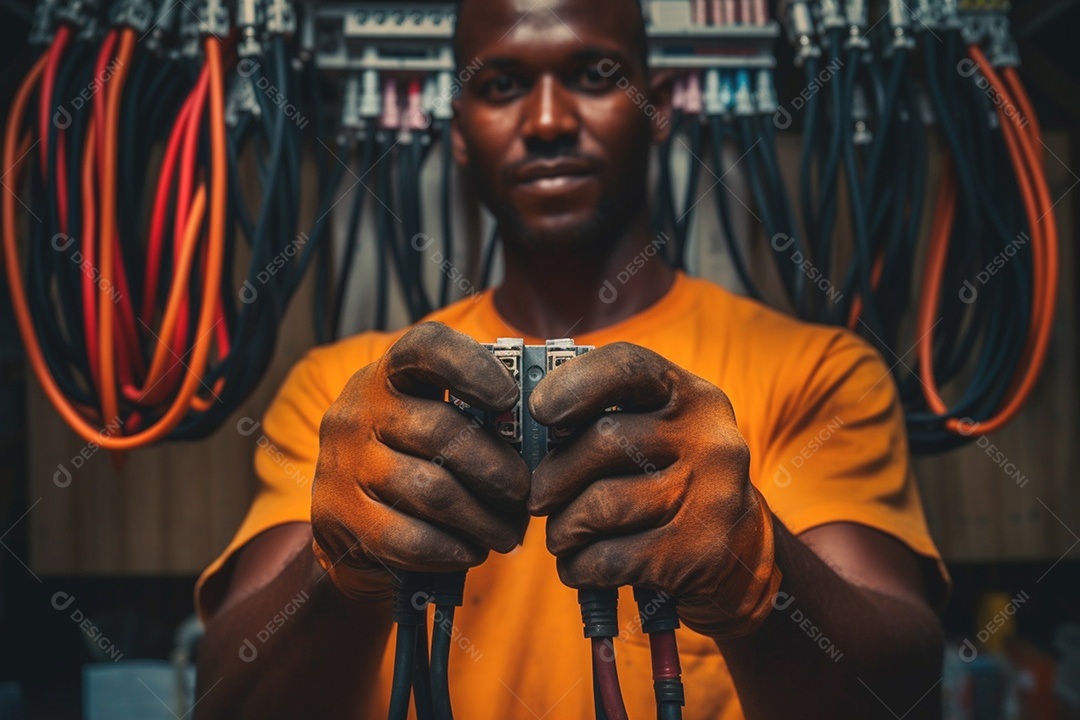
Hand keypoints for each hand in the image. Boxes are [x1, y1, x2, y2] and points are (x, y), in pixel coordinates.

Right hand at [310, 322, 530, 600]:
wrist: (347, 532)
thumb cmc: (415, 466)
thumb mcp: (433, 426)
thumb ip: (475, 421)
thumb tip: (538, 444)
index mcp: (389, 376)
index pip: (426, 348)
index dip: (473, 368)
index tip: (510, 398)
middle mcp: (357, 412)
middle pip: (442, 432)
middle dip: (497, 470)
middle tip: (523, 494)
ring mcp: (342, 465)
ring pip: (432, 491)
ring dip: (483, 519)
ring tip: (507, 532)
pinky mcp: (341, 518)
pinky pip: (412, 538)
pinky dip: (454, 549)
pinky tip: (472, 550)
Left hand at [528, 342, 780, 637]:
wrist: (741, 557)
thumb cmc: (672, 485)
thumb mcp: (659, 435)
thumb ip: (606, 418)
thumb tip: (524, 432)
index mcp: (692, 397)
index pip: (627, 366)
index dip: (574, 383)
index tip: (541, 410)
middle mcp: (709, 439)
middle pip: (602, 441)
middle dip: (553, 477)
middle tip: (539, 498)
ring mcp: (710, 497)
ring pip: (597, 506)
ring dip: (562, 529)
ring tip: (563, 535)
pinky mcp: (698, 555)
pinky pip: (607, 558)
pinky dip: (578, 566)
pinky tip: (581, 565)